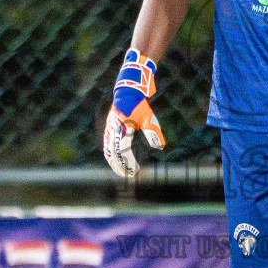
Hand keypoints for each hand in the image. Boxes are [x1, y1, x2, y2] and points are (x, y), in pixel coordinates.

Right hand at [102, 49, 166, 177]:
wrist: (127, 92)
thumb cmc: (139, 105)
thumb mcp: (149, 118)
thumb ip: (153, 132)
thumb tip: (160, 146)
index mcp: (123, 127)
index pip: (123, 150)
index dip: (128, 162)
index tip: (135, 171)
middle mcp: (113, 129)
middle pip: (113, 154)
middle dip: (120, 166)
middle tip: (129, 175)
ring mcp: (109, 129)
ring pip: (108, 150)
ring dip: (114, 162)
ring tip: (122, 171)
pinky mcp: (108, 128)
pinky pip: (107, 145)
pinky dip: (110, 155)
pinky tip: (116, 161)